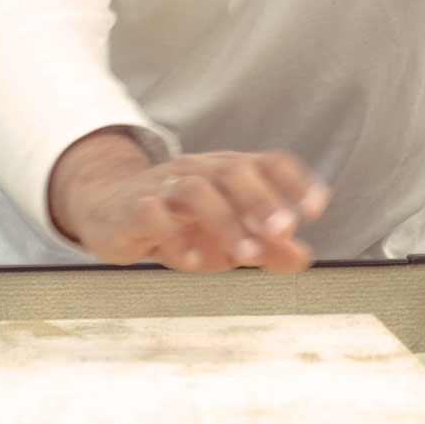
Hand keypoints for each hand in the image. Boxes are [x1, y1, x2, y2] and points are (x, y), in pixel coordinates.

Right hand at [48, 129, 330, 271]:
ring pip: (195, 190)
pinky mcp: (132, 209)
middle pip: (233, 171)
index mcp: (229, 171)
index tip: (315, 210)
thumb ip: (267, 247)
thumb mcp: (227, 234)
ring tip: (245, 256)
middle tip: (284, 230)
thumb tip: (304, 258)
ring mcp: (164, 187)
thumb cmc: (179, 222)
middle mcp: (199, 172)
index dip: (295, 182)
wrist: (108, 210)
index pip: (268, 163)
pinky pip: (151, 214)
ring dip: (224, 221)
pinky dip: (172, 236)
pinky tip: (190, 261)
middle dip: (261, 200)